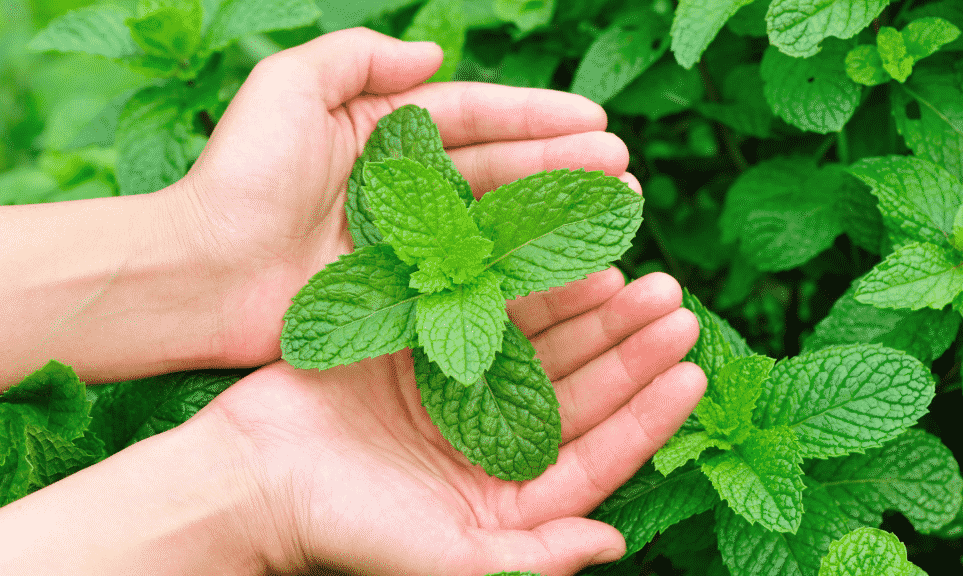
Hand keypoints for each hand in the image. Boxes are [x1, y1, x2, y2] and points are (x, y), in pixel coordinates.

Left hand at [173, 27, 634, 366]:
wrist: (200, 273)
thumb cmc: (241, 177)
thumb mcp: (288, 86)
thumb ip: (358, 56)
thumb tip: (434, 53)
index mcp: (383, 131)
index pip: (476, 116)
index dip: (537, 117)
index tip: (596, 124)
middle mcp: (405, 185)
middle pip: (501, 168)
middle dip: (565, 167)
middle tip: (625, 173)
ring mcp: (408, 243)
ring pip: (498, 222)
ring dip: (558, 216)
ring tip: (619, 212)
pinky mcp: (405, 293)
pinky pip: (475, 277)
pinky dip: (524, 272)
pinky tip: (571, 267)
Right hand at [201, 270, 704, 574]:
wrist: (250, 479)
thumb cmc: (344, 529)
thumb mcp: (441, 560)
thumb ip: (529, 560)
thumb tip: (613, 543)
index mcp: (510, 495)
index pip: (600, 451)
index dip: (649, 412)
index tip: (693, 369)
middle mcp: (494, 439)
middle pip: (581, 387)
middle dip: (630, 345)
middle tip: (673, 298)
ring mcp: (461, 389)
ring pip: (544, 342)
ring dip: (589, 308)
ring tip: (631, 270)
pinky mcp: (425, 347)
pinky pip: (487, 310)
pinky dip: (524, 285)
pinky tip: (559, 256)